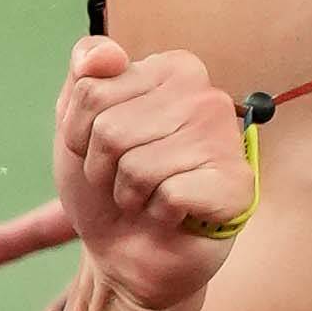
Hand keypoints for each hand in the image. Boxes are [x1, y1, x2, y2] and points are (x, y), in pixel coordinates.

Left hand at [50, 37, 249, 310]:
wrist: (123, 255)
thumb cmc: (106, 188)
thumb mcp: (76, 126)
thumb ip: (82, 77)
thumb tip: (106, 54)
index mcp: (172, 70)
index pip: (91, 89)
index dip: (78, 135)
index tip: (101, 151)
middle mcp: (204, 96)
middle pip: (110, 129)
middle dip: (103, 168)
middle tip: (126, 182)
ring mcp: (225, 139)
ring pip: (136, 164)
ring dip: (128, 195)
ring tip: (147, 198)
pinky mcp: (235, 186)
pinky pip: (168, 194)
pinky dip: (156, 215)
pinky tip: (171, 215)